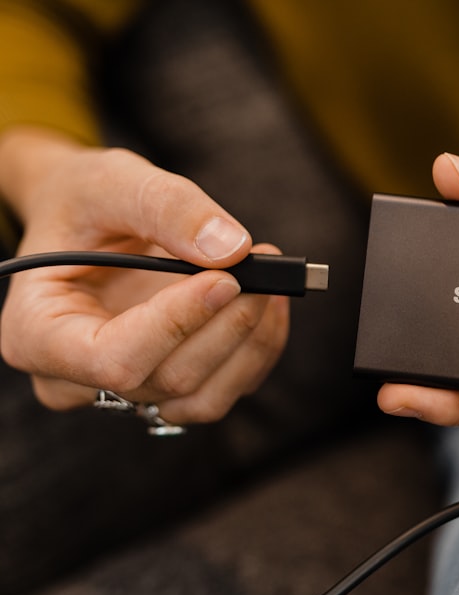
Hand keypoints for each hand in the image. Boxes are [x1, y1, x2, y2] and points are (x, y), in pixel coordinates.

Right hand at [0, 127, 288, 423]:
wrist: (89, 219)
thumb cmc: (83, 202)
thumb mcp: (112, 181)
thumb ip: (167, 207)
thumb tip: (231, 248)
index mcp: (38, 335)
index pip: (114, 360)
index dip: (176, 325)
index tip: (225, 279)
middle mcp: (78, 378)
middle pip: (169, 379)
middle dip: (227, 324)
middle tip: (263, 265)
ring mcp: (128, 389)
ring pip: (204, 398)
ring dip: (251, 343)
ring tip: (271, 282)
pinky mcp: (171, 387)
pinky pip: (226, 389)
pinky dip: (258, 348)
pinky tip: (268, 301)